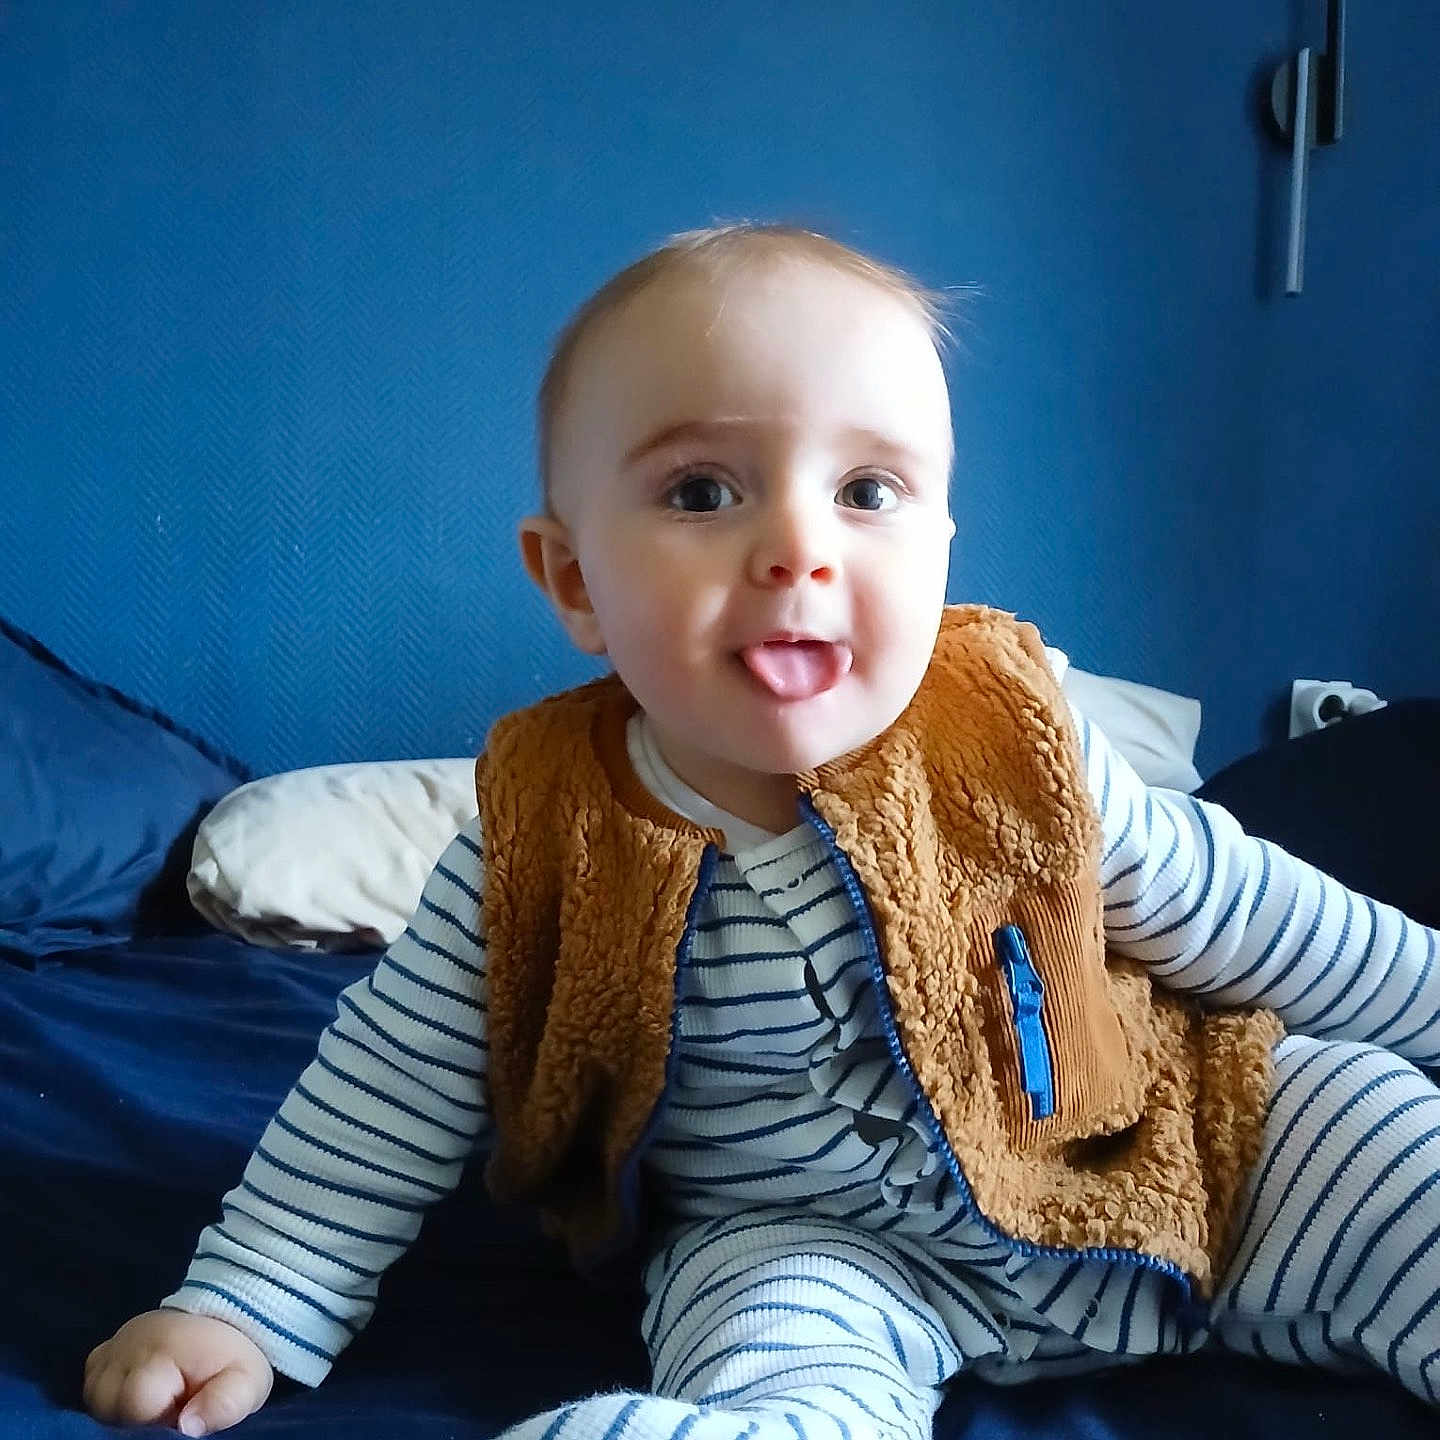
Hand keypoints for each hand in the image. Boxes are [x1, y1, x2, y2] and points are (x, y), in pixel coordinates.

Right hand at [83, 1309, 273, 1434]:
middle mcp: (128, 1345)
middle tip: (170, 1402)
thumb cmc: (230, 1359)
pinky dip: (108, 1395)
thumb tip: (188, 1428)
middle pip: (108, 1404)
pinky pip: (90, 1385)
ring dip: (120, 1409)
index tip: (179, 1407)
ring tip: (156, 1398)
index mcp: (164, 1350)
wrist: (222, 1320)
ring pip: (95, 1398)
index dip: (156, 1417)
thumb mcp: (244, 1382)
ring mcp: (112, 1347)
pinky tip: (134, 1393)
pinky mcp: (102, 1352)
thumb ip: (224, 1405)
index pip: (136, 1402)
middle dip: (136, 1416)